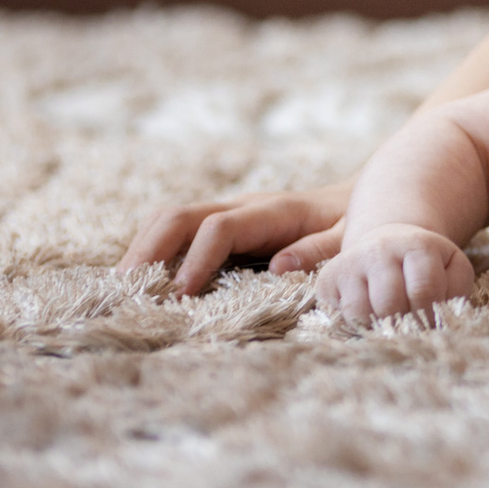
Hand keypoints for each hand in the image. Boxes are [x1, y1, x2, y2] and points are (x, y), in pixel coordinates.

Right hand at [116, 184, 352, 294]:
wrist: (368, 194)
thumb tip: (278, 265)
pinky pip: (179, 232)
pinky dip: (154, 251)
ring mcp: (230, 214)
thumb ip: (322, 249)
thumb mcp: (355, 236)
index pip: (220, 227)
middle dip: (148, 250)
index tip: (181, 294)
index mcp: (274, 211)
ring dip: (142, 249)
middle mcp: (244, 207)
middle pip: (180, 217)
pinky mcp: (225, 226)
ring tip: (120, 288)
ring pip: (171, 221)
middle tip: (125, 290)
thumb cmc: (361, 221)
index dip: (197, 259)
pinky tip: (140, 281)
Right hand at [315, 224, 475, 323]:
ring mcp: (350, 262)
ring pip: (360, 312)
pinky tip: (370, 314)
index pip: (424, 289)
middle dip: (404, 323)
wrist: (387, 243)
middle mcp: (380, 250)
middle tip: (411, 324)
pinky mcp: (328, 278)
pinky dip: (357, 323)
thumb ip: (457, 288)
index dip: (431, 314)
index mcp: (418, 245)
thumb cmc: (424, 264)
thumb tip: (443, 315)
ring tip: (391, 319)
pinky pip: (340, 314)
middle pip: (390, 304)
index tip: (433, 321)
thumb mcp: (452, 266)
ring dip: (379, 325)